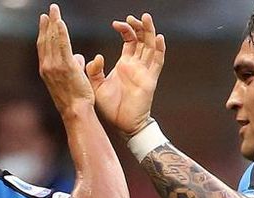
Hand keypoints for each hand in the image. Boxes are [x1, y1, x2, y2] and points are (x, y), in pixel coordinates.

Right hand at [37, 4, 94, 117]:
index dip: (43, 32)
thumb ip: (73, 65)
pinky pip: (62, 45)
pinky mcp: (64, 66)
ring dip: (53, 23)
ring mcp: (54, 66)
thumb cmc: (76, 99)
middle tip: (49, 10)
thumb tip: (78, 57)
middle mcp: (47, 67)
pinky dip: (60, 32)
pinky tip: (60, 21)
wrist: (75, 111)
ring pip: (52, 40)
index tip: (45, 20)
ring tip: (54, 10)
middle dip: (47, 23)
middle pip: (45, 40)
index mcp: (46, 70)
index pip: (43, 46)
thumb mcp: (72, 79)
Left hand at [86, 13, 165, 136]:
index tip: (116, 23)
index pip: (129, 40)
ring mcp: (145, 71)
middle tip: (132, 16)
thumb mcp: (96, 86)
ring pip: (151, 47)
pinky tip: (159, 37)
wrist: (122, 125)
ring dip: (149, 32)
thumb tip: (96, 57)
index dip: (125, 29)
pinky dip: (160, 49)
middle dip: (138, 26)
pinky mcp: (150, 80)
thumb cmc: (111, 108)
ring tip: (146, 18)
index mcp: (125, 64)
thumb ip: (94, 71)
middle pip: (142, 40)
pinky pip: (158, 62)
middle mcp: (137, 65)